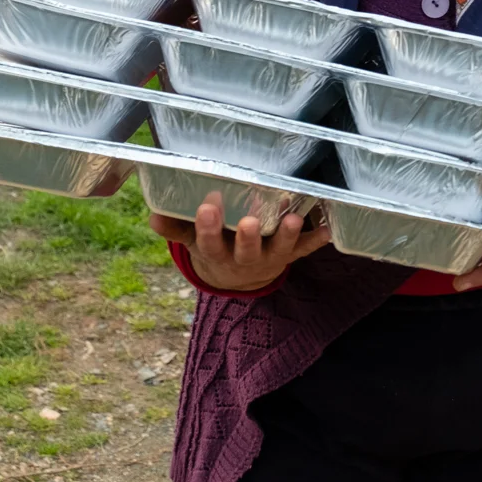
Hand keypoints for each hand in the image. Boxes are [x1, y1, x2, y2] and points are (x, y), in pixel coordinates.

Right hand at [150, 192, 331, 292]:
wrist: (238, 276)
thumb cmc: (214, 244)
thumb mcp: (192, 239)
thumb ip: (175, 226)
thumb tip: (153, 215)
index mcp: (217, 252)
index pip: (209, 242)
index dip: (208, 228)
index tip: (208, 205)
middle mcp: (244, 258)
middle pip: (245, 251)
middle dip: (247, 237)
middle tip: (248, 221)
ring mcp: (269, 257)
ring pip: (278, 250)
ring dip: (285, 236)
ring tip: (292, 220)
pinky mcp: (289, 254)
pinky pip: (305, 249)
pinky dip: (316, 240)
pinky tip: (328, 228)